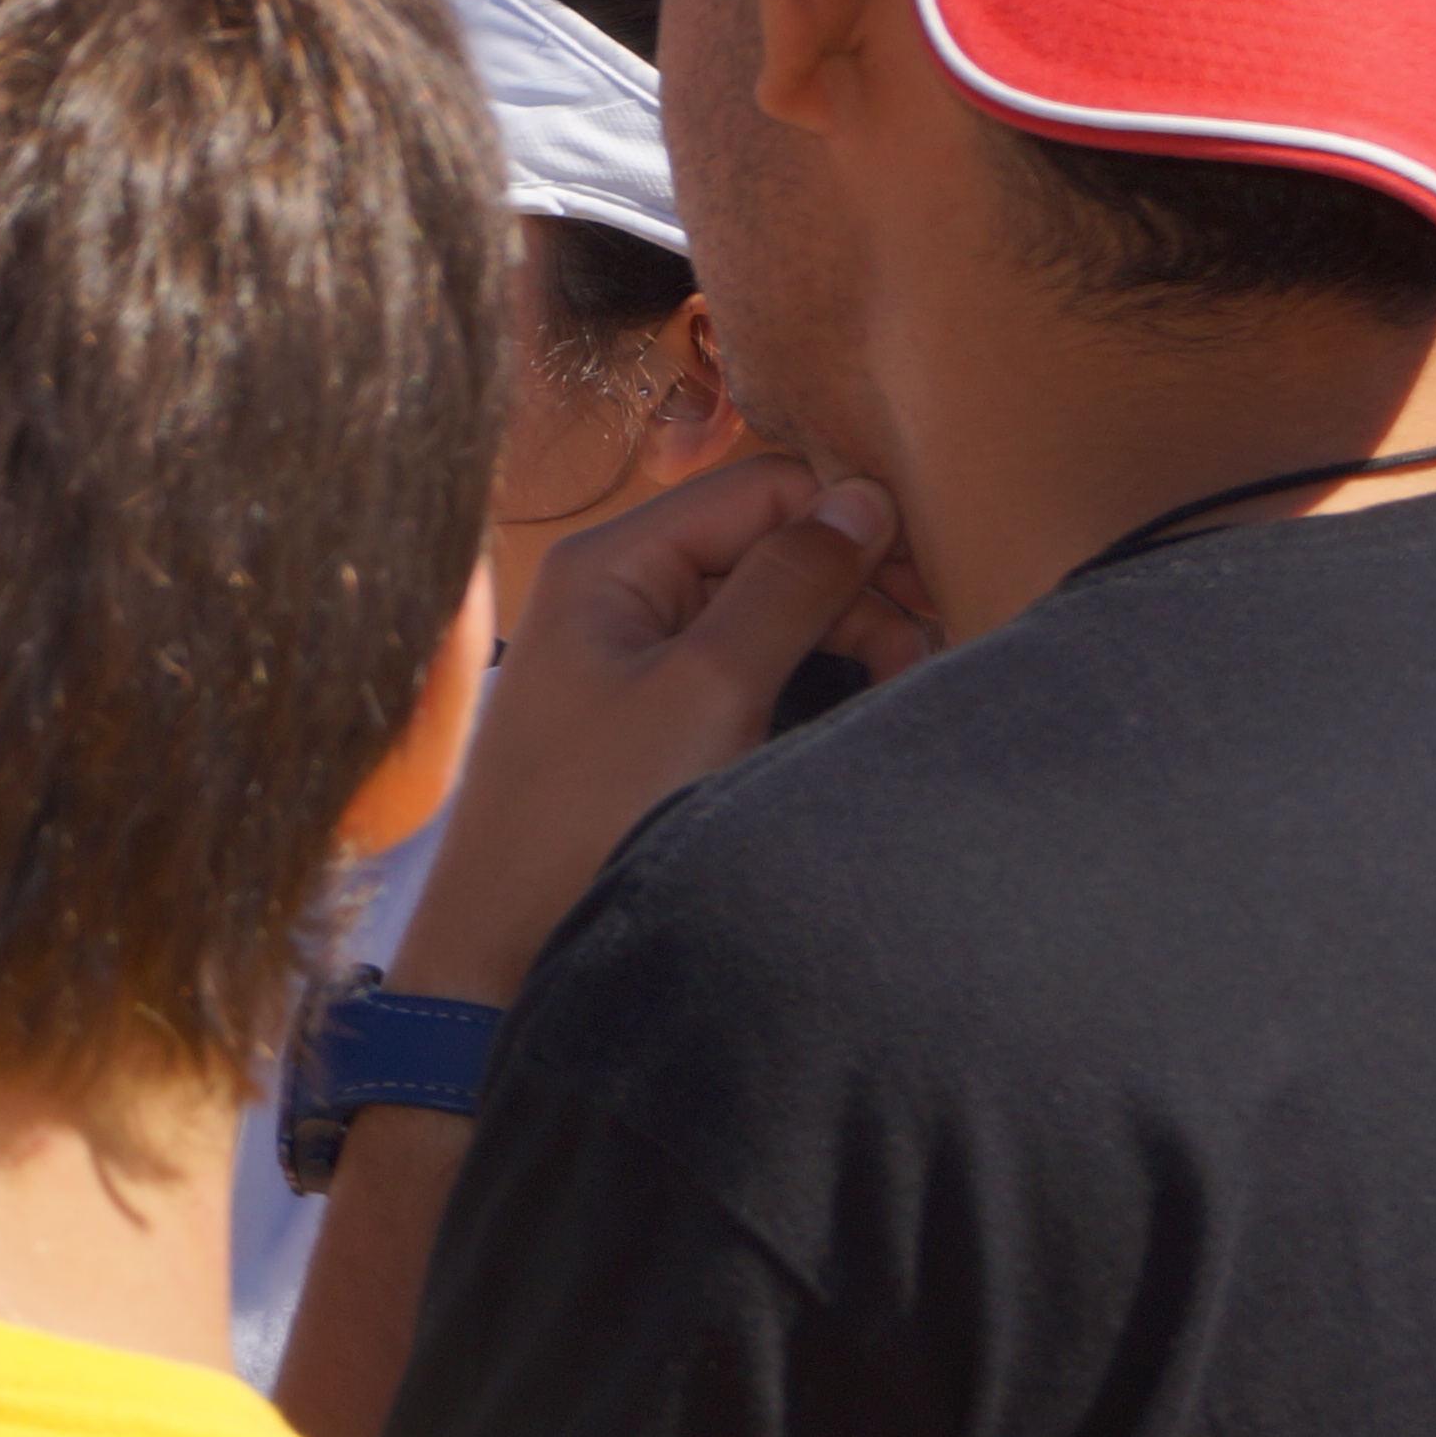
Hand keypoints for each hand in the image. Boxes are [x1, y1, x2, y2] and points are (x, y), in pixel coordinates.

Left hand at [393, 453, 908, 1009]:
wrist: (507, 948)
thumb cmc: (591, 817)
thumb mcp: (710, 688)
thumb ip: (789, 585)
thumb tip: (864, 499)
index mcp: (611, 562)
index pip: (763, 489)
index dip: (852, 523)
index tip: (928, 583)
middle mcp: (615, 591)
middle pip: (770, 546)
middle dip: (855, 592)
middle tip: (919, 658)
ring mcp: (629, 653)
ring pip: (767, 609)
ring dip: (843, 639)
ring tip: (895, 692)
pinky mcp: (647, 715)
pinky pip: (744, 666)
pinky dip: (805, 680)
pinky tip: (848, 714)